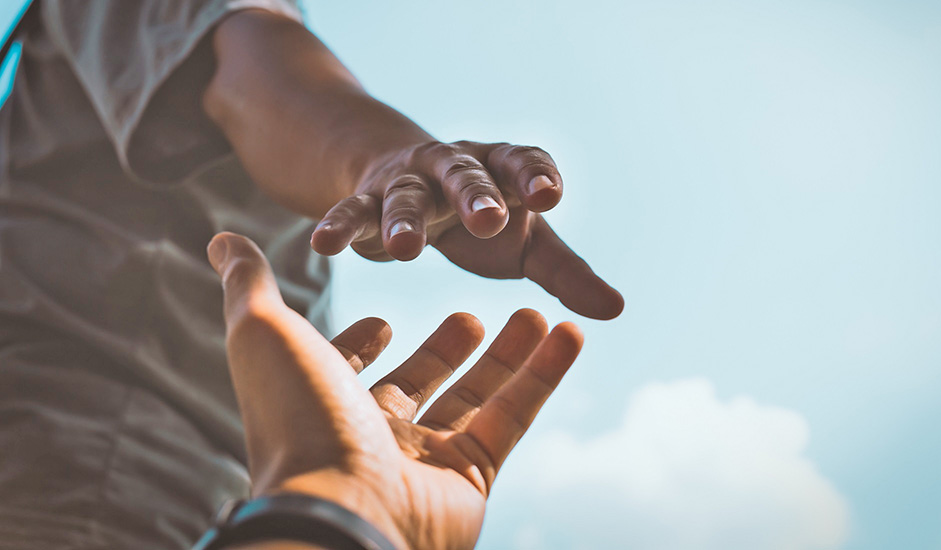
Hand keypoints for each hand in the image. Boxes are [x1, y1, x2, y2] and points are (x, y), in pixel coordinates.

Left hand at [207, 232, 583, 549]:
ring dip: (508, 355)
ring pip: (476, 398)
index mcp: (324, 402)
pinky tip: (568, 333)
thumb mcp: (265, 334)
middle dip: (447, 349)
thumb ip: (249, 285)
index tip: (384, 321)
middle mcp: (372, 434)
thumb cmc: (298, 418)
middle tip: (472, 317)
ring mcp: (424, 459)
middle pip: (420, 382)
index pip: (347, 370)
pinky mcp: (471, 476)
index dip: (362, 345)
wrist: (341, 509)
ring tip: (537, 312)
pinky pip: (513, 418)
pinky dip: (544, 375)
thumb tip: (222, 239)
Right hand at [309, 140, 624, 319]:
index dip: (535, 176)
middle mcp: (456, 168)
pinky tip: (323, 244)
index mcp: (502, 171)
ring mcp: (408, 182)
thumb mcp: (528, 243)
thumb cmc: (483, 219)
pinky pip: (352, 212)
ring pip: (406, 196)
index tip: (549, 195)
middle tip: (489, 219)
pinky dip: (339, 226)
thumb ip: (567, 273)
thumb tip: (616, 310)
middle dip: (476, 195)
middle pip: (467, 175)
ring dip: (404, 219)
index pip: (523, 163)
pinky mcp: (367, 200)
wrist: (410, 183)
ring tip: (404, 251)